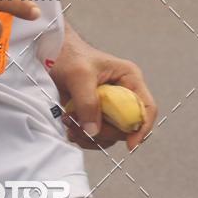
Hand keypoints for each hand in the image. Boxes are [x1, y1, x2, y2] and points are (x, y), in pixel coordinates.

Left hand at [50, 26, 156, 151]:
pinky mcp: (94, 113)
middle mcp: (123, 94)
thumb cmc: (69, 54)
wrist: (51, 52)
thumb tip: (93, 131)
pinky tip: (70, 125)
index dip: (142, 128)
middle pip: (127, 127)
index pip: (146, 108)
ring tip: (71, 124)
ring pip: (110, 134)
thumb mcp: (79, 75)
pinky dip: (83, 135)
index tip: (130, 144)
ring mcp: (109, 105)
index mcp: (128, 79)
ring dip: (90, 136)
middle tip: (83, 127)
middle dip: (105, 133)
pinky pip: (96, 134)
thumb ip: (87, 102)